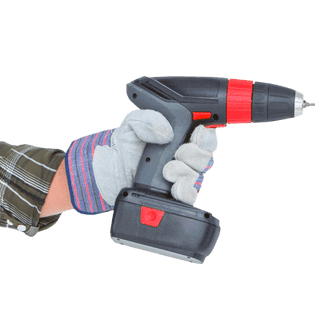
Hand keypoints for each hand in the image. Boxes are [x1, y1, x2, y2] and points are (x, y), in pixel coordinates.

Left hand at [65, 110, 217, 214]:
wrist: (108, 175)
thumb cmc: (124, 148)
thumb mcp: (132, 124)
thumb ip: (147, 119)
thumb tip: (166, 131)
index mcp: (179, 138)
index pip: (204, 136)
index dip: (204, 136)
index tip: (196, 135)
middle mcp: (184, 159)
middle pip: (205, 156)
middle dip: (194, 154)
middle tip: (178, 153)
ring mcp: (181, 178)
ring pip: (197, 175)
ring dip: (184, 171)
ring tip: (167, 170)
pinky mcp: (174, 195)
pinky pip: (189, 196)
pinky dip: (184, 191)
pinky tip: (174, 187)